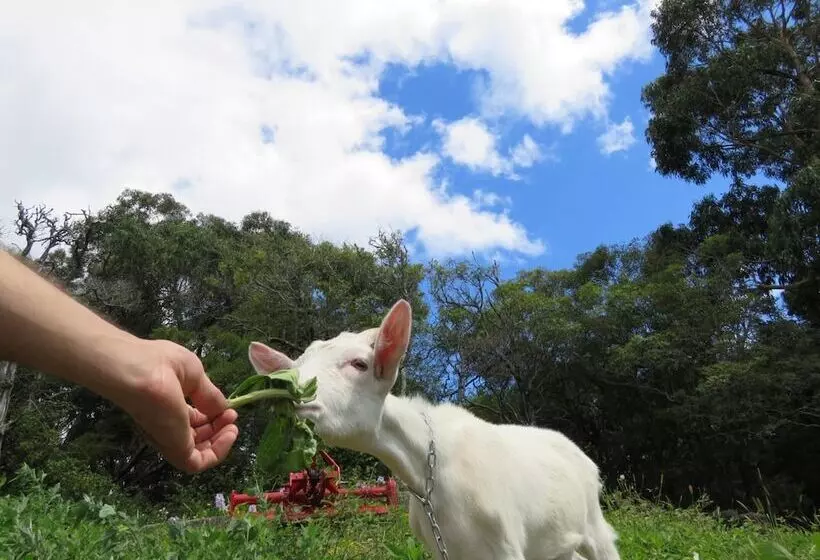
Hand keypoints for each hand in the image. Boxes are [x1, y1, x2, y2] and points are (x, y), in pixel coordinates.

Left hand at [111, 339, 238, 473]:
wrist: (138, 371)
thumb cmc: (160, 365)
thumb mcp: (194, 375)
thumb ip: (208, 395)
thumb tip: (222, 409)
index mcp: (169, 406)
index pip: (192, 420)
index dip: (214, 416)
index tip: (229, 409)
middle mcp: (168, 425)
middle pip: (196, 438)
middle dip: (219, 430)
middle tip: (232, 418)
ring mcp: (169, 438)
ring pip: (197, 453)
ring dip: (220, 443)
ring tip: (232, 427)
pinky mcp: (173, 448)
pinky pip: (197, 462)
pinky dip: (217, 453)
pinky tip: (228, 434)